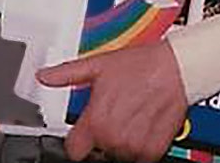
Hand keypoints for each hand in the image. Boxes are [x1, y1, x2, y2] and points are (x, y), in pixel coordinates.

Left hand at [38, 42, 188, 161]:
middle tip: (115, 114)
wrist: (175, 69)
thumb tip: (45, 76)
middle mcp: (114, 138)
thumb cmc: (140, 66)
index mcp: (96, 121)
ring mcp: (134, 147)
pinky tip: (143, 125)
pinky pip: (140, 158)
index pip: (73, 151)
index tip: (82, 133)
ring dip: (122, 142)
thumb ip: (66, 74)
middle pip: (97, 152)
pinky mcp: (153, 150)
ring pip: (118, 155)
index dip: (77, 140)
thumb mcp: (97, 65)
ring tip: (130, 117)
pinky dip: (140, 146)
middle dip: (103, 136)